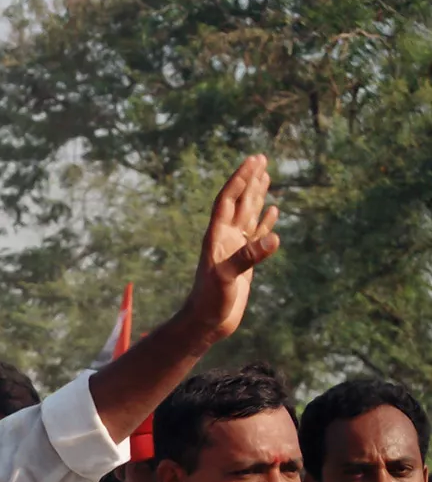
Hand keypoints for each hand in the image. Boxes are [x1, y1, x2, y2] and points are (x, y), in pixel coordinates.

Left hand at [184, 154, 280, 345]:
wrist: (206, 323)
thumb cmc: (210, 301)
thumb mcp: (227, 278)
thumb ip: (248, 258)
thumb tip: (274, 239)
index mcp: (216, 237)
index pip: (228, 200)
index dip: (239, 179)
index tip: (253, 160)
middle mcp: (224, 238)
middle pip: (238, 202)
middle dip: (249, 180)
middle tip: (261, 158)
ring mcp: (234, 249)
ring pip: (247, 215)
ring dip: (256, 196)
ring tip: (266, 176)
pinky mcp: (243, 262)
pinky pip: (256, 235)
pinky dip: (265, 221)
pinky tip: (273, 211)